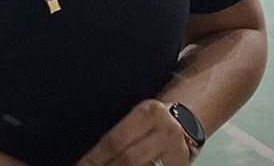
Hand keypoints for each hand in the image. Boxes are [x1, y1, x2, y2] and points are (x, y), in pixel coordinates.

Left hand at [74, 100, 192, 165]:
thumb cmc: (150, 124)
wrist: (185, 125)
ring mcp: (176, 152)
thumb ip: (117, 136)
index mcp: (149, 112)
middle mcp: (166, 131)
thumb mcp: (136, 119)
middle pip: (128, 159)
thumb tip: (88, 161)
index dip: (94, 159)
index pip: (115, 140)